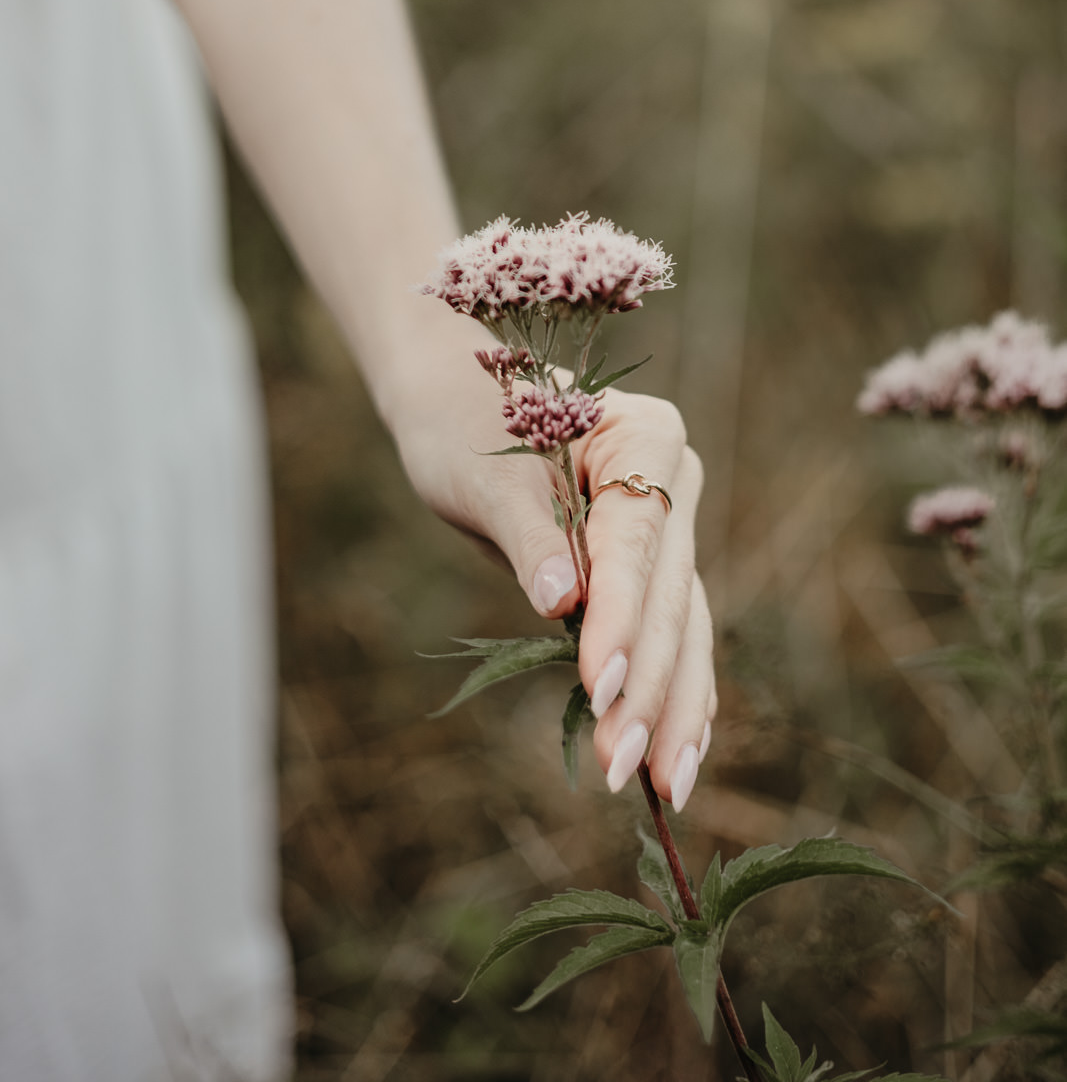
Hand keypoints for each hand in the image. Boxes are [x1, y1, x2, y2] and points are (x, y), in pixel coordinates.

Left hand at [393, 334, 715, 811]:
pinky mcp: (651, 569)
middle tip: (623, 765)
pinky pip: (672, 636)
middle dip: (648, 684)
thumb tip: (561, 602)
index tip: (601, 686)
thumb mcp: (485, 476)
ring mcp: (669, 526)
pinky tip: (678, 760)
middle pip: (670, 593)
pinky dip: (672, 697)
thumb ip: (528, 533)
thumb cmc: (462, 426)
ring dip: (669, 709)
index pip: (637, 539)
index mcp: (643, 435)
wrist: (454, 406)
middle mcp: (672, 479)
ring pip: (682, 627)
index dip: (622, 616)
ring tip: (662, 787)